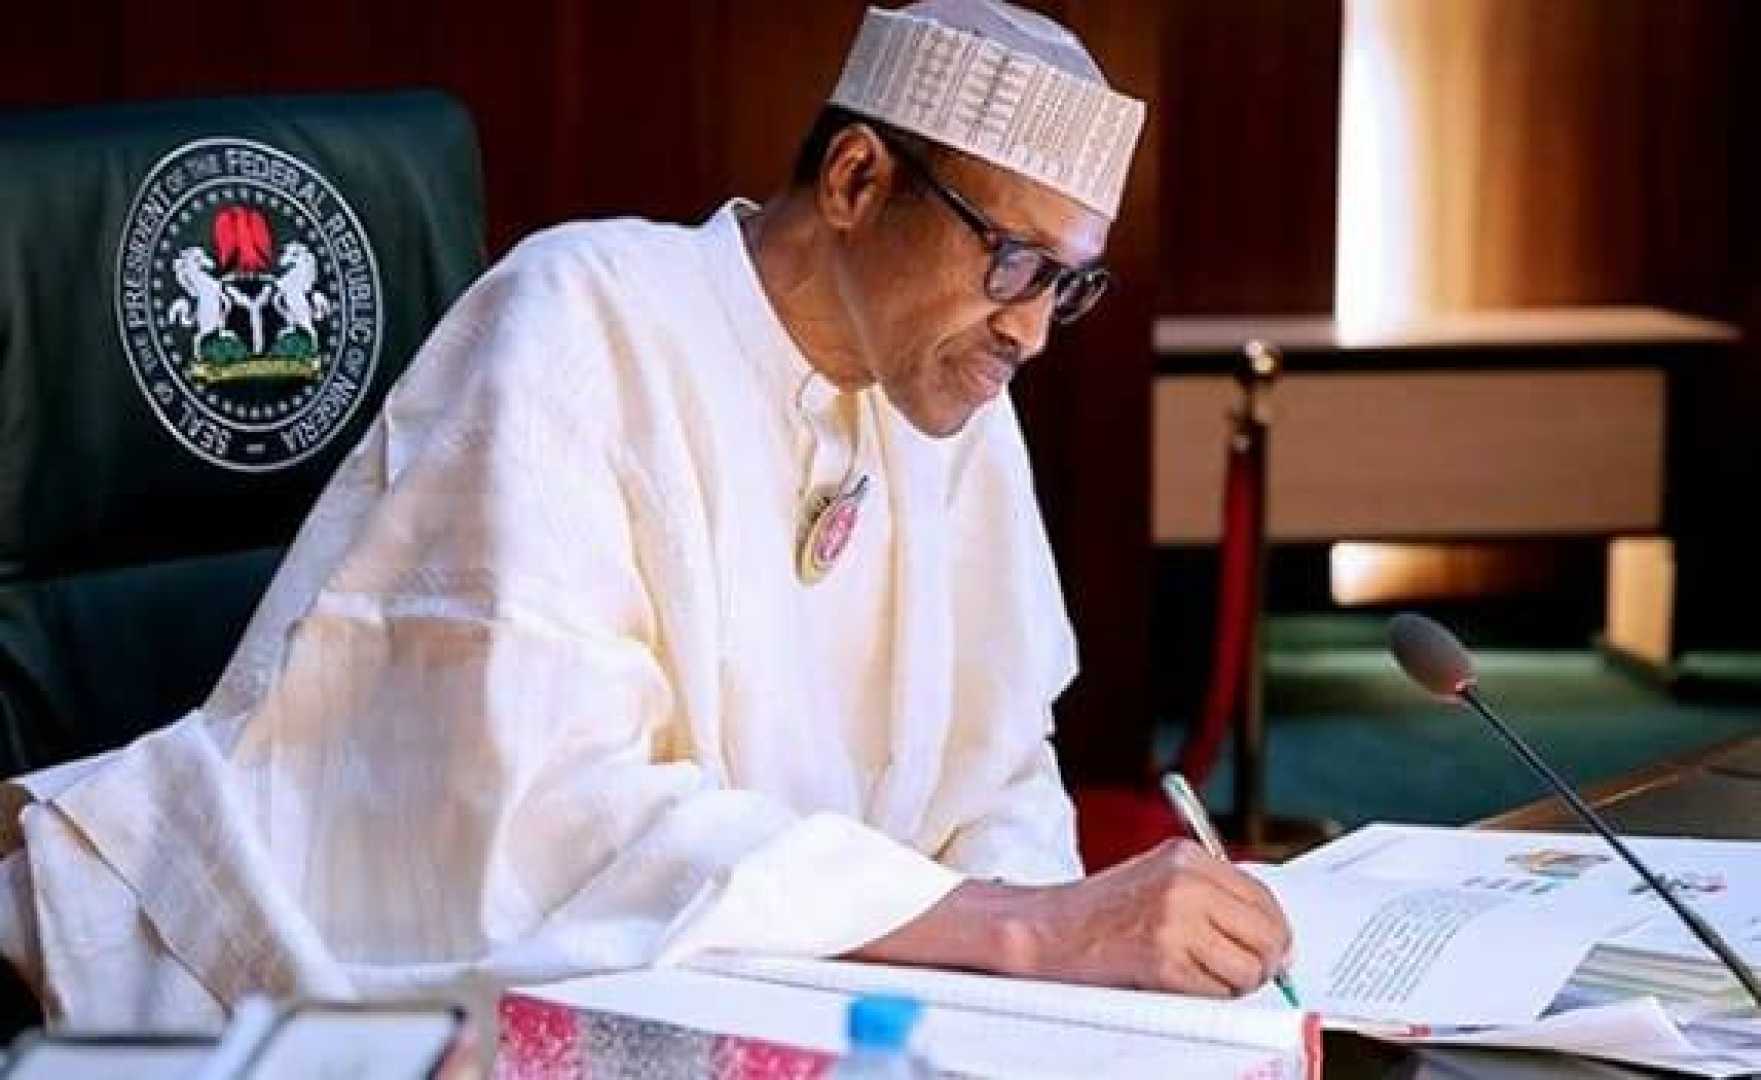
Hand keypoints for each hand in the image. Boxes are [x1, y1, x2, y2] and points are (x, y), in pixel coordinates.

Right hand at [1004, 838, 1292, 996]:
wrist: (1045, 928)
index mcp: (1187, 856)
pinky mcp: (1163, 959)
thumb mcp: (1158, 879)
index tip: (1274, 951)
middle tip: (1246, 976)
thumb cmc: (1099, 911)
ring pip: (1248, 968)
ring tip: (1202, 978)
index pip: (1262, 896)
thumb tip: (1272, 939)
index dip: (1275, 931)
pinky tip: (1179, 984)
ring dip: (1235, 986)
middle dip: (1264, 963)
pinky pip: (1217, 992)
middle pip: (1267, 933)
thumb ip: (1210, 895)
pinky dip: (1207, 998)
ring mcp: (1175, 919)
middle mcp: (1186, 881)